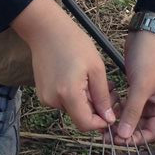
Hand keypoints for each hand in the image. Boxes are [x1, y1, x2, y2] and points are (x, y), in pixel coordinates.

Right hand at [12, 0, 115, 131]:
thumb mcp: (96, 68)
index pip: (85, 124)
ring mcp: (45, 98)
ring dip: (86, 101)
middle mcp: (53, 100)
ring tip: (95, 80)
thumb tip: (109, 119)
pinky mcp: (42, 93)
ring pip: (73, 109)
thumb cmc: (74, 43)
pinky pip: (63, 101)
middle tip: (110, 90)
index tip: (112, 111)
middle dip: (97, 109)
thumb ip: (102, 96)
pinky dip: (74, 96)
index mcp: (68, 94)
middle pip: (79, 117)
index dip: (101, 123)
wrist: (46, 30)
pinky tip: (80, 79)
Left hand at [115, 29, 154, 143]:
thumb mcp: (141, 87)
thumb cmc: (150, 60)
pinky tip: (107, 108)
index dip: (134, 139)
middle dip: (124, 131)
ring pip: (132, 117)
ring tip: (103, 123)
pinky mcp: (136, 89)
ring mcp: (147, 97)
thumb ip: (132, 112)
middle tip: (104, 134)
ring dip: (119, 120)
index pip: (151, 133)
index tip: (115, 140)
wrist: (148, 34)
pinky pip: (127, 106)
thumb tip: (124, 136)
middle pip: (141, 127)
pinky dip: (119, 109)